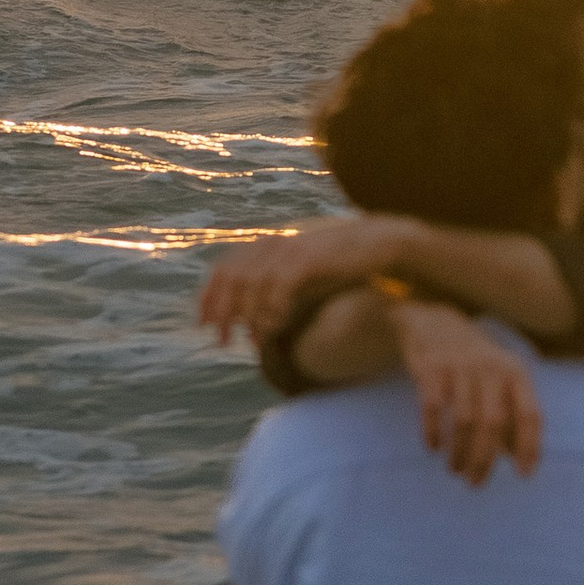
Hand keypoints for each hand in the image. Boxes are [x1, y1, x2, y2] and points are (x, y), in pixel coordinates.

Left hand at [198, 216, 415, 346]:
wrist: (380, 243)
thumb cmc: (341, 262)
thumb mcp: (303, 272)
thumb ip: (276, 286)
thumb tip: (252, 317)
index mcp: (268, 244)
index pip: (224, 268)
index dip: (209, 297)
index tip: (203, 324)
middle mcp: (274, 243)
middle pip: (232, 278)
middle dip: (222, 312)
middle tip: (222, 341)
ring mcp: (291, 249)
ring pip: (252, 285)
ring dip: (247, 317)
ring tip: (250, 341)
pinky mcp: (308, 259)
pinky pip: (279, 287)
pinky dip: (271, 310)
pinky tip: (271, 330)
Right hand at [394, 302, 543, 485]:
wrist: (434, 323)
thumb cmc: (474, 363)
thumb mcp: (500, 380)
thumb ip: (511, 415)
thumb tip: (516, 458)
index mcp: (515, 372)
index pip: (530, 414)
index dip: (529, 447)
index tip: (523, 475)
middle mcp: (491, 368)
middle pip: (494, 424)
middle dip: (485, 460)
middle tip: (475, 483)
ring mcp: (460, 366)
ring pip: (463, 421)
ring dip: (458, 453)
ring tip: (455, 470)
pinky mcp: (431, 368)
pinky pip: (432, 408)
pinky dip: (433, 433)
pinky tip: (433, 448)